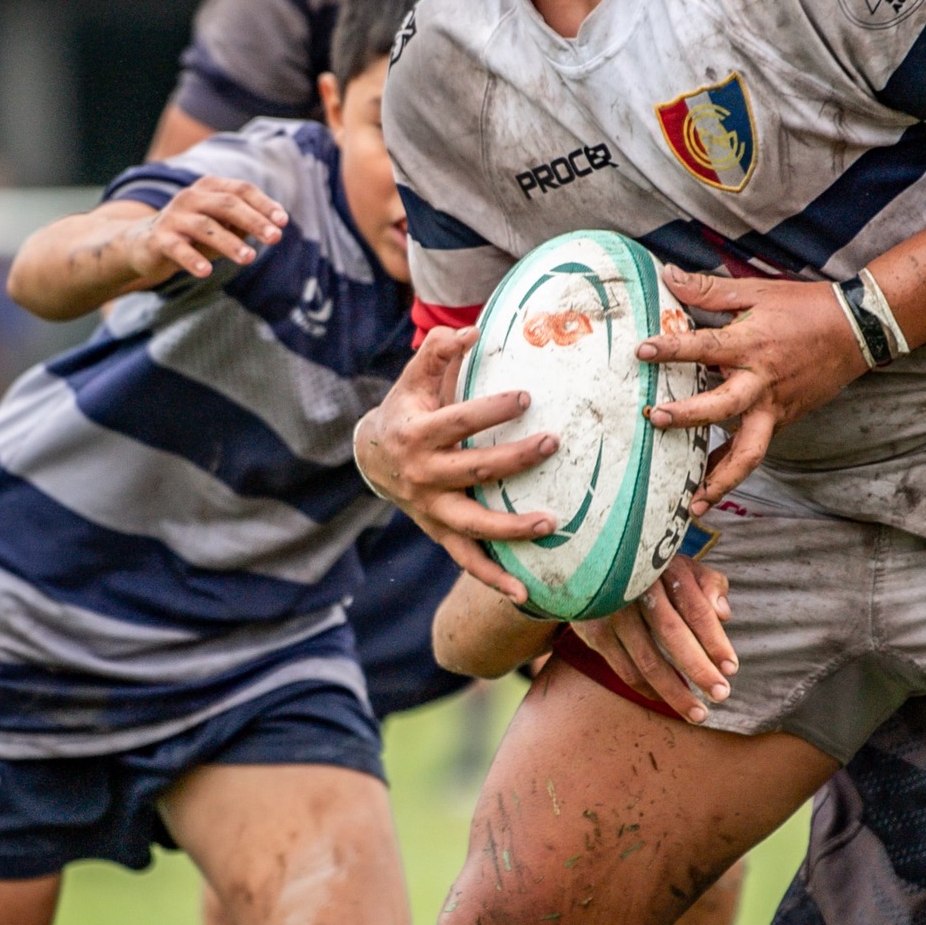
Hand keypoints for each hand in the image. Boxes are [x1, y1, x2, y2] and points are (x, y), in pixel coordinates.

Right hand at [122, 176, 287, 283]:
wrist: (144, 244)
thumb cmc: (193, 235)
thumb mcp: (221, 226)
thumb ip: (244, 224)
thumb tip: (274, 226)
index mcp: (209, 189)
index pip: (241, 190)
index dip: (263, 204)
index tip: (283, 222)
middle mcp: (191, 197)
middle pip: (226, 204)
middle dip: (253, 221)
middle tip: (275, 238)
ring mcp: (173, 217)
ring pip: (205, 227)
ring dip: (230, 243)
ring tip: (250, 258)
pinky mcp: (159, 239)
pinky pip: (177, 248)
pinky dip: (192, 260)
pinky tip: (206, 272)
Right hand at [352, 327, 557, 601]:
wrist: (373, 459)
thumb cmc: (407, 410)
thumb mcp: (413, 379)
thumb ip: (438, 352)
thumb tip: (473, 329)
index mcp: (417, 434)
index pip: (457, 421)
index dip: (489, 410)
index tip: (526, 397)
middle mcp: (423, 476)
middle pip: (472, 470)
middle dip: (513, 460)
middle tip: (552, 445)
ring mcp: (432, 510)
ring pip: (473, 525)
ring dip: (511, 528)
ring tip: (551, 524)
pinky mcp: (440, 534)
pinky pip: (468, 561)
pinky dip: (494, 580)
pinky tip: (526, 595)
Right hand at [570, 555, 735, 722]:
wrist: (594, 563)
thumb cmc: (654, 571)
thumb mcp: (684, 565)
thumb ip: (710, 585)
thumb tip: (724, 615)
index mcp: (666, 570)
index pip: (695, 609)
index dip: (714, 641)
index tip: (731, 669)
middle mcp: (637, 589)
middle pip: (671, 634)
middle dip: (698, 669)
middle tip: (721, 695)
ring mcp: (612, 611)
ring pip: (646, 660)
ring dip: (674, 691)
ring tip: (698, 713)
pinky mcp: (594, 632)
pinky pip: (625, 670)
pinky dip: (648, 689)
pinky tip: (667, 699)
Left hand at [635, 267, 866, 512]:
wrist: (857, 332)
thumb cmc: (805, 309)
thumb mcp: (756, 292)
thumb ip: (708, 290)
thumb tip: (667, 275)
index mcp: (752, 344)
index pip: (705, 346)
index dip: (672, 349)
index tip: (642, 352)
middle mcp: (761, 382)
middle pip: (723, 407)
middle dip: (689, 416)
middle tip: (657, 420)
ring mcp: (774, 408)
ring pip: (748, 452)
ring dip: (720, 480)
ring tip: (692, 502)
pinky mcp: (782, 420)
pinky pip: (754, 450)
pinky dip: (731, 470)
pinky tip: (707, 487)